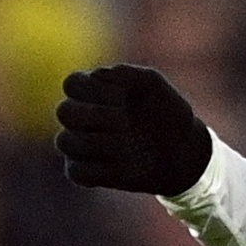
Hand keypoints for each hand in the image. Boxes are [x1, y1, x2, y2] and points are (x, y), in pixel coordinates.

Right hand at [56, 63, 211, 195]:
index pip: (72, 84)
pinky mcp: (90, 172)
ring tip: (126, 143)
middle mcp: (85, 118)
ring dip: (95, 142)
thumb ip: (128, 73)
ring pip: (64, 141)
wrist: (183, 148)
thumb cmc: (166, 111)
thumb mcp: (154, 85)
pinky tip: (121, 164)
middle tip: (125, 121)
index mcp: (94, 92)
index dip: (91, 89)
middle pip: (63, 112)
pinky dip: (95, 168)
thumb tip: (97, 75)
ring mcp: (85, 145)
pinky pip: (74, 172)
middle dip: (93, 115)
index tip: (123, 97)